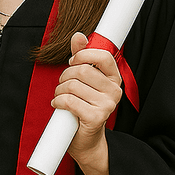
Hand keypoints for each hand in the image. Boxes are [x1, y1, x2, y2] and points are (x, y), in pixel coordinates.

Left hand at [52, 32, 121, 171]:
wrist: (86, 139)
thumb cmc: (84, 106)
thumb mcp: (84, 79)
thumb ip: (82, 57)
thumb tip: (78, 35)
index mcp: (114, 78)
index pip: (103, 56)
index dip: (83, 55)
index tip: (73, 62)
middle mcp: (115, 91)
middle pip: (82, 71)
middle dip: (65, 76)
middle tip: (62, 85)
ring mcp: (107, 105)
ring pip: (73, 86)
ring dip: (59, 91)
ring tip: (60, 97)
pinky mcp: (96, 117)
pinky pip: (69, 101)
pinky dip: (59, 102)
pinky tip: (59, 105)